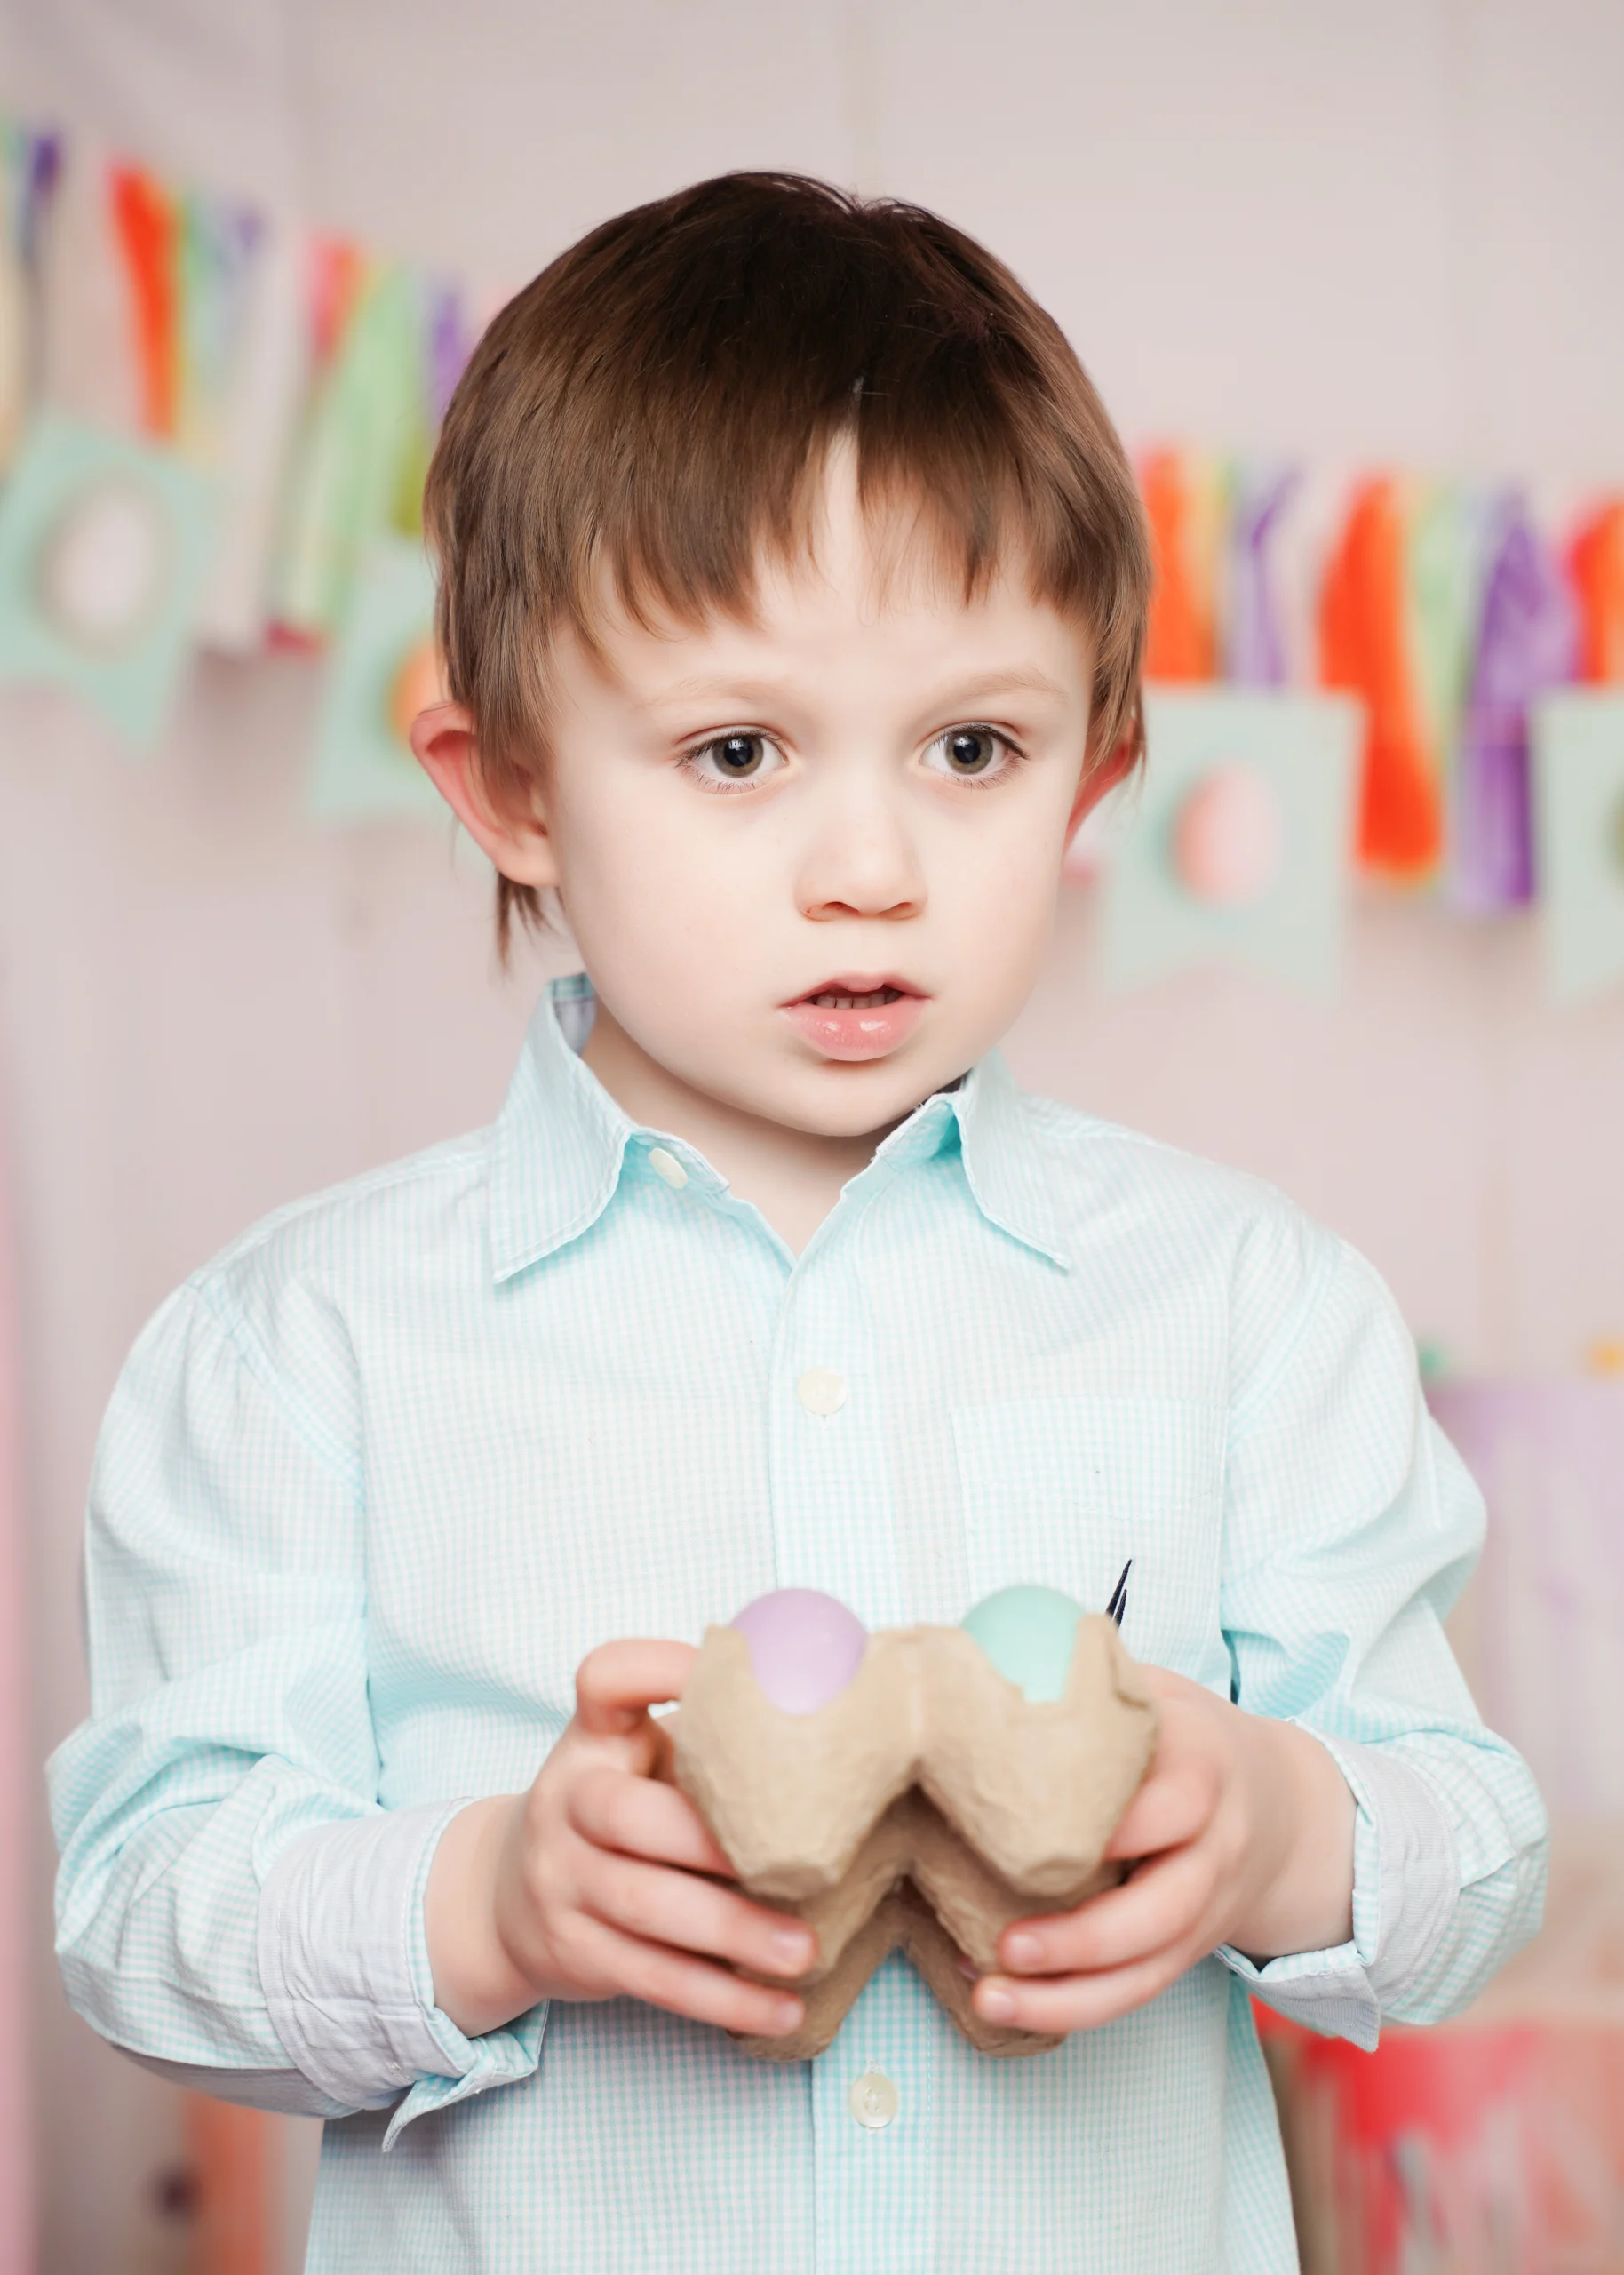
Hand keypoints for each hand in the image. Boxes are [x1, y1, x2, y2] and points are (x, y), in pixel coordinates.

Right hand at [425, 1640, 812, 2040]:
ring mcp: (563, 1881)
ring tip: (805, 1950)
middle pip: (627, 1816)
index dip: (657, 1667)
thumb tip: (840, 1726)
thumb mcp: (640, 1760)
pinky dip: (723, 1999)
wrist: (505, 1895)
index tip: (725, 1670)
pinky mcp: (577, 1952)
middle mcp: (567, 1802)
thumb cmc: (615, 1810)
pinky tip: (782, 2009)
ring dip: (733, 1933)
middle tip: (799, 1864)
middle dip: (710, 1843)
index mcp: (592, 1739)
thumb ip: (710, 1743)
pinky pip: (654, 1979)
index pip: (603, 1680)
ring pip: (647, 1909)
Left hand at [971, 1666, 1354, 2036]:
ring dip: (1068, 1997)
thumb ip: (1088, 1678)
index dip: (1116, 1827)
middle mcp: (1214, 1848)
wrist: (1284, 1806)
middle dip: (1085, 1937)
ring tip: (992, 1998)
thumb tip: (984, 1662)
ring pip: (1148, 1969)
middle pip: (1163, 1908)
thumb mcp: (1154, 1692)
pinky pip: (1137, 1992)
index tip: (1039, 1834)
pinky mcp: (1188, 1952)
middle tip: (1007, 1944)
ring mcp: (1206, 1909)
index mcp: (1203, 1768)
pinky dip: (1075, 2008)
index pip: (1172, 1803)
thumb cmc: (1187, 1738)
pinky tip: (1012, 2006)